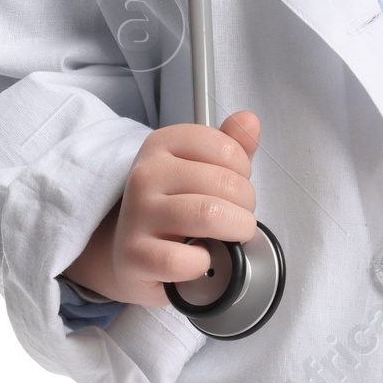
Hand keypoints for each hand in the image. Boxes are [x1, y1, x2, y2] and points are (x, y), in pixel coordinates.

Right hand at [67, 111, 261, 307]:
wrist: (133, 252)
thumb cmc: (173, 207)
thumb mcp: (201, 168)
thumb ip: (231, 144)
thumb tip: (250, 121)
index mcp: (162, 144)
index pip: (225, 147)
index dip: (244, 170)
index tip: (237, 181)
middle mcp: (146, 174)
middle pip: (223, 183)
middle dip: (246, 204)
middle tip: (239, 215)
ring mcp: (137, 214)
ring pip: (207, 215)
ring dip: (234, 230)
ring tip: (231, 235)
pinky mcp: (134, 255)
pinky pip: (181, 259)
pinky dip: (202, 262)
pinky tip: (201, 257)